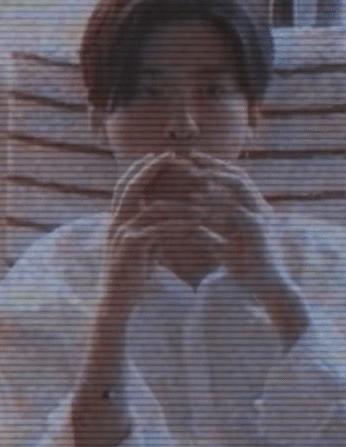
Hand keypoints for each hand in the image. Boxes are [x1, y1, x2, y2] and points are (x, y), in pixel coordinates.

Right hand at [102, 153, 204, 309]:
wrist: (117, 301)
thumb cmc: (130, 276)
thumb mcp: (141, 248)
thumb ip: (150, 229)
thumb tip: (168, 217)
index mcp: (114, 220)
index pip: (124, 186)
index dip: (139, 169)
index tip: (158, 156)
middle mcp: (114, 223)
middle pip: (131, 187)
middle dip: (150, 169)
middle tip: (172, 156)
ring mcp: (120, 234)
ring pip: (152, 208)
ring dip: (180, 202)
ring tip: (201, 197)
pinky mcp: (131, 247)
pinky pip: (160, 228)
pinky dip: (180, 223)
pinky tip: (198, 221)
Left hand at [189, 152, 288, 296]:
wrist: (262, 291)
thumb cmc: (242, 272)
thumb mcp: (218, 249)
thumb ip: (204, 236)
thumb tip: (184, 229)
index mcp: (251, 211)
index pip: (233, 180)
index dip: (212, 168)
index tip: (188, 160)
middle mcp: (259, 210)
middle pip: (237, 177)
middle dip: (213, 164)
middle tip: (188, 155)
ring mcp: (261, 218)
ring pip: (238, 188)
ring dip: (214, 178)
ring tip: (190, 171)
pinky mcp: (258, 230)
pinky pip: (235, 211)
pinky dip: (215, 204)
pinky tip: (195, 200)